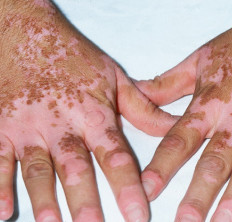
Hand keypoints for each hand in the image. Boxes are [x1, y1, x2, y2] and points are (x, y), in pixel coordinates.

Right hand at [0, 1, 176, 220]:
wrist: (29, 36)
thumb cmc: (74, 59)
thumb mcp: (115, 80)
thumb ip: (144, 109)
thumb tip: (176, 126)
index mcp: (93, 115)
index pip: (115, 155)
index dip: (128, 186)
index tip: (138, 214)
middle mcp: (61, 125)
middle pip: (75, 168)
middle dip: (85, 201)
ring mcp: (28, 127)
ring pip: (37, 168)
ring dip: (44, 199)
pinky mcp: (1, 127)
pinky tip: (1, 209)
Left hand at [137, 1, 231, 220]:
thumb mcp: (197, 63)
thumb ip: (166, 85)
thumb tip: (136, 94)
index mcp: (209, 103)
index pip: (179, 139)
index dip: (162, 165)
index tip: (147, 189)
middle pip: (214, 159)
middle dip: (199, 193)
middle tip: (186, 221)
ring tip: (224, 219)